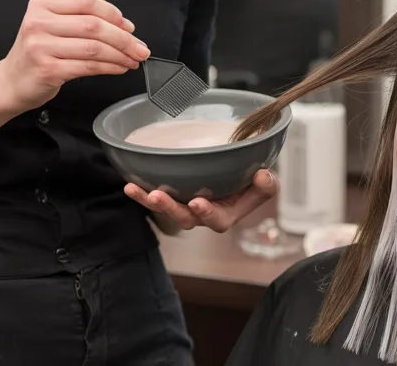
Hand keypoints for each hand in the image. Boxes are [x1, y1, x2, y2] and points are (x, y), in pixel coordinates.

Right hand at [0, 0, 149, 111]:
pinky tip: (119, 68)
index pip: (86, 1)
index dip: (112, 13)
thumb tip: (124, 26)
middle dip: (123, 38)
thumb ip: (83, 20)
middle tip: (139, 47)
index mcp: (42, 5)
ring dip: (120, 55)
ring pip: (94, 47)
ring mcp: (41, 47)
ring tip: (132, 60)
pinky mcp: (47, 69)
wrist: (11, 82)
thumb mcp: (53, 27)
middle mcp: (39, 23)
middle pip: (93, 25)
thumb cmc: (38, 53)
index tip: (128, 26)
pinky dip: (110, 67)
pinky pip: (88, 67)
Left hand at [124, 169, 278, 232]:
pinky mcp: (174, 196)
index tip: (198, 203)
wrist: (239, 176)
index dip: (206, 213)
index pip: (216, 220)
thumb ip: (266, 185)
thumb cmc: (252, 183)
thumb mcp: (266, 184)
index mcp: (225, 216)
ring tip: (136, 190)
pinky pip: (156, 197)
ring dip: (150, 202)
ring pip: (166, 209)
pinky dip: (142, 193)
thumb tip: (262, 176)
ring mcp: (186, 206)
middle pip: (184, 218)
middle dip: (169, 209)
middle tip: (158, 196)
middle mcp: (202, 214)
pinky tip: (130, 184)